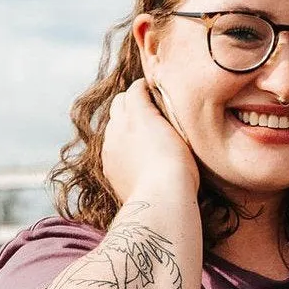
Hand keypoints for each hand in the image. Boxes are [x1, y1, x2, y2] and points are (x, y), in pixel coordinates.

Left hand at [101, 80, 198, 206]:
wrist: (160, 200)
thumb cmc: (179, 167)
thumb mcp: (181, 134)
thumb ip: (167, 115)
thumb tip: (160, 108)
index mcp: (137, 113)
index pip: (136, 88)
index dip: (146, 89)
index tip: (157, 94)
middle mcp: (118, 126)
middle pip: (119, 102)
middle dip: (131, 103)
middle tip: (149, 112)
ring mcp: (110, 147)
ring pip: (112, 126)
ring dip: (124, 125)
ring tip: (142, 137)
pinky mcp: (107, 166)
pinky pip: (110, 148)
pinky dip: (120, 146)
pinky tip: (135, 157)